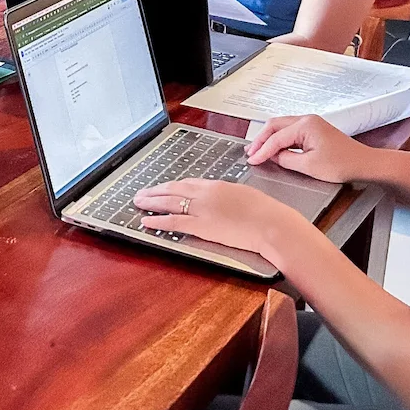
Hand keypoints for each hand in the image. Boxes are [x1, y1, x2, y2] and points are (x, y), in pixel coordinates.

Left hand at [129, 178, 302, 267]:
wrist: (271, 224)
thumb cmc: (265, 211)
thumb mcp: (244, 194)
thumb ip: (227, 194)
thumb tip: (221, 198)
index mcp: (216, 185)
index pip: (188, 183)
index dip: (171, 186)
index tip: (162, 187)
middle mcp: (205, 194)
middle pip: (173, 189)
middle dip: (155, 190)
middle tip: (141, 192)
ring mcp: (202, 209)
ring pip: (169, 203)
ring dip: (151, 202)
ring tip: (138, 202)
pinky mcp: (202, 226)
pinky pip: (174, 222)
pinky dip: (158, 221)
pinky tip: (147, 220)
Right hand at [245, 114, 371, 183]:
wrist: (364, 164)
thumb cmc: (343, 164)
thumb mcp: (309, 166)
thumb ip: (286, 159)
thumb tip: (272, 157)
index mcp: (305, 125)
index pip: (276, 138)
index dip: (262, 151)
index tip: (252, 160)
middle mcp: (307, 120)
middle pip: (274, 125)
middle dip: (260, 139)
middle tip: (250, 153)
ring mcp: (311, 123)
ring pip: (281, 127)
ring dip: (269, 138)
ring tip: (257, 150)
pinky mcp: (314, 130)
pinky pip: (290, 131)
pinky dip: (279, 139)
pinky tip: (274, 149)